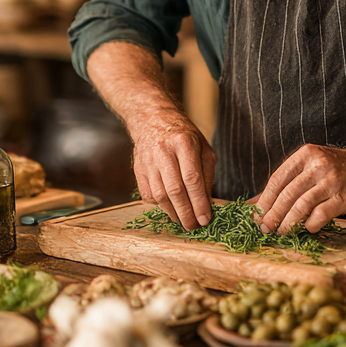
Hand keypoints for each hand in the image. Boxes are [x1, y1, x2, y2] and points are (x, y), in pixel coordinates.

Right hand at [130, 112, 214, 229]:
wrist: (152, 120)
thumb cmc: (183, 136)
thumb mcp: (203, 148)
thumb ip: (207, 175)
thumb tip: (207, 204)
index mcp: (184, 143)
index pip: (192, 179)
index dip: (199, 202)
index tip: (205, 219)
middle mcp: (164, 151)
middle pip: (175, 190)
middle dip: (186, 213)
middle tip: (194, 226)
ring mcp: (148, 161)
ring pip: (160, 195)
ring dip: (173, 213)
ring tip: (183, 220)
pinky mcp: (137, 169)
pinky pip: (148, 194)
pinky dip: (160, 206)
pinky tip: (170, 207)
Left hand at [253, 142, 345, 233]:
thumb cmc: (337, 169)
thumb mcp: (311, 166)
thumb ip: (285, 182)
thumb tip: (254, 203)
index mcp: (306, 154)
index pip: (277, 178)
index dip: (265, 199)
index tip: (255, 214)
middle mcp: (318, 165)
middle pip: (287, 193)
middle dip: (272, 214)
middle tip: (264, 228)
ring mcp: (332, 181)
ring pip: (301, 205)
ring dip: (288, 222)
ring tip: (281, 231)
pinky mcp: (344, 197)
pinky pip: (320, 215)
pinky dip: (309, 225)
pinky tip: (306, 228)